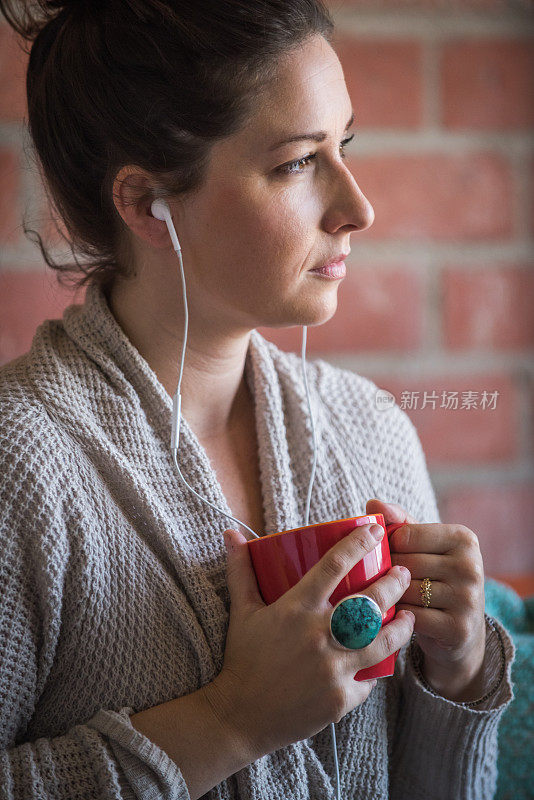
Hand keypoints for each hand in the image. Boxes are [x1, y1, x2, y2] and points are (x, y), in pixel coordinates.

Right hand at [204, 523, 414, 759]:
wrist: (238, 716)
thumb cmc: (242, 658)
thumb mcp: (241, 611)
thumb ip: (241, 570)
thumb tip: (231, 533)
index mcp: (296, 609)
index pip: (334, 565)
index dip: (359, 544)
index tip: (376, 530)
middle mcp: (318, 635)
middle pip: (370, 602)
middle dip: (394, 584)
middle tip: (404, 573)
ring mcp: (332, 669)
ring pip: (382, 642)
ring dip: (401, 627)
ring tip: (409, 615)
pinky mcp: (340, 698)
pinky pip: (369, 680)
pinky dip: (376, 669)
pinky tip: (383, 659)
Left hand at [366, 499, 486, 701]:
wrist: (459, 630)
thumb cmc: (434, 577)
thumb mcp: (422, 546)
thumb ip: (398, 521)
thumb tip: (372, 502)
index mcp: (463, 538)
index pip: (405, 535)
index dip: (388, 547)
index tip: (390, 555)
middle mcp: (471, 566)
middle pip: (404, 564)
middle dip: (387, 574)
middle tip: (385, 581)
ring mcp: (468, 598)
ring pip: (406, 591)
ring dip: (391, 597)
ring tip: (392, 598)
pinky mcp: (459, 628)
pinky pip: (411, 618)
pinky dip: (399, 618)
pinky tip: (400, 617)